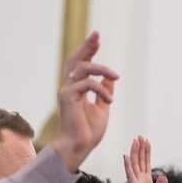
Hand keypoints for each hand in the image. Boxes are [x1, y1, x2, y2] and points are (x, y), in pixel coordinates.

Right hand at [51, 31, 119, 170]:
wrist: (79, 147)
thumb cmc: (88, 132)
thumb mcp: (102, 108)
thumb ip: (104, 92)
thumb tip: (111, 79)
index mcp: (76, 89)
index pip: (80, 64)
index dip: (88, 50)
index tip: (98, 39)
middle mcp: (68, 87)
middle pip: (75, 59)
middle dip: (87, 46)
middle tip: (97, 35)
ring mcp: (66, 91)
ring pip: (82, 68)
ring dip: (101, 68)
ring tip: (116, 76)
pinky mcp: (67, 98)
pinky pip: (86, 84)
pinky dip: (101, 89)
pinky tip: (110, 100)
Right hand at [123, 136, 167, 182]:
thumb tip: (163, 176)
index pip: (146, 164)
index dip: (146, 153)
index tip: (146, 141)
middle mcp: (141, 182)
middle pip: (139, 161)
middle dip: (140, 149)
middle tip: (140, 136)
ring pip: (134, 165)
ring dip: (134, 153)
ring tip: (135, 140)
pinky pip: (130, 175)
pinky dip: (128, 166)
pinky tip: (126, 156)